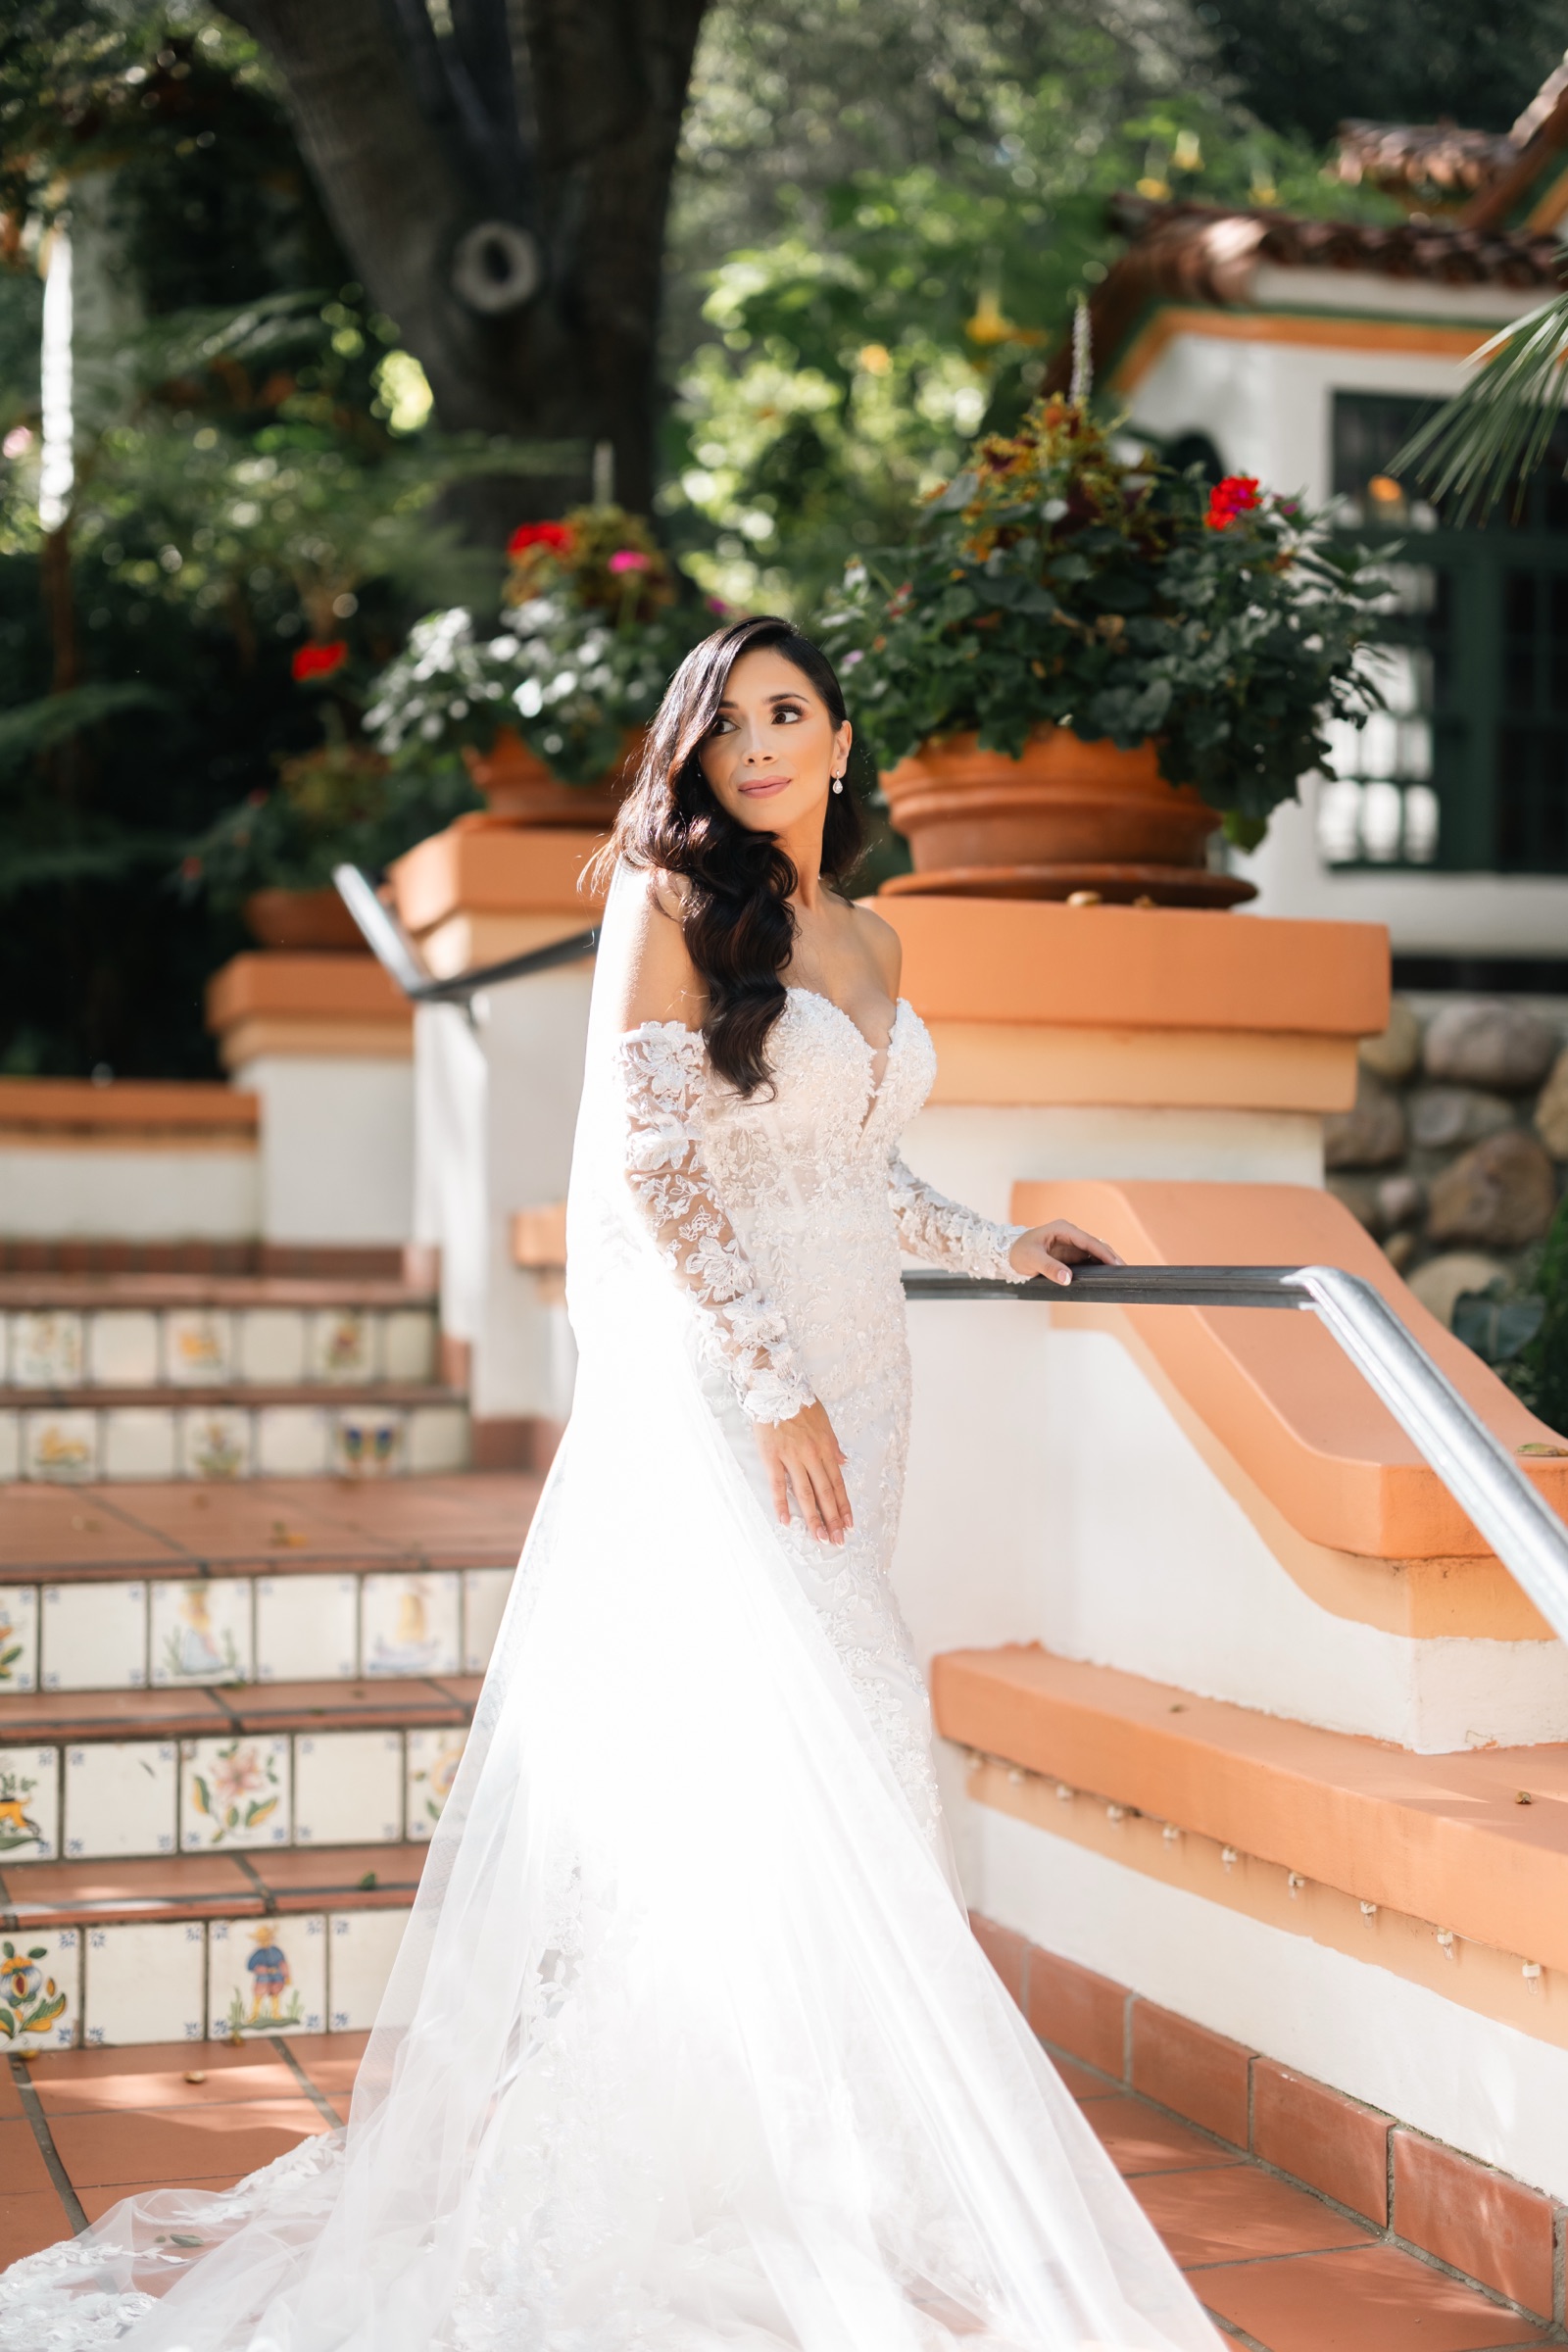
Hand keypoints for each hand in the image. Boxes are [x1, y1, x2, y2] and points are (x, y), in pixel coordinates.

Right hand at [755, 1400, 852, 1544]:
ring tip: (818, 1536)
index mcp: (825, 1448)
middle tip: (836, 1540)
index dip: (844, 1506)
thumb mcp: (824, 1422)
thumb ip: (833, 1445)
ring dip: (813, 1517)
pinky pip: (778, 1484)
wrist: (775, 1388)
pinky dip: (782, 1504)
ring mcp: (792, 1457)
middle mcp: (812, 1456)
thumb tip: (844, 1461)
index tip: (848, 1525)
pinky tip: (786, 1521)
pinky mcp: (772, 1457)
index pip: (838, 1483)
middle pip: (825, 1493)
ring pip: (805, 1493)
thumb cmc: (800, 1403)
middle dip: (832, 1519)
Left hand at [1007, 1220, 1123, 1287]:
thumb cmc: (1018, 1252)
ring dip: (1106, 1262)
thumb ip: (1050, 1268)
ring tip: (1120, 1275)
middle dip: (1110, 1257)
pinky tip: (1105, 1276)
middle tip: (1125, 1271)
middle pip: (1096, 1245)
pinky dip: (1097, 1267)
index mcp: (1063, 1229)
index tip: (1116, 1264)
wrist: (1006, 1253)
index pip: (1088, 1241)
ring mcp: (1071, 1244)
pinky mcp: (1069, 1255)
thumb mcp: (1031, 1260)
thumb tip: (1067, 1279)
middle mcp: (1070, 1234)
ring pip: (1094, 1253)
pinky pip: (1087, 1260)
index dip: (1103, 1252)